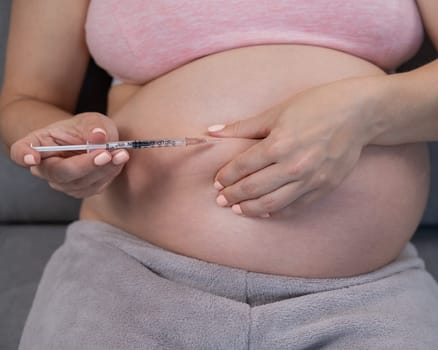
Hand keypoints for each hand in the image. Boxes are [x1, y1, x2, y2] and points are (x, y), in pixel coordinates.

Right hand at [10, 112, 129, 197]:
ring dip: (105, 169)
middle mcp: (45, 168)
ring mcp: (62, 183)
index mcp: (36, 145)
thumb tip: (98, 135)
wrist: (93, 140)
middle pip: (60, 173)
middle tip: (106, 153)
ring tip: (121, 153)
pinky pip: (96, 186)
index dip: (24, 156)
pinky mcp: (81, 190)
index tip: (33, 158)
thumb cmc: (85, 128)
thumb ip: (94, 126)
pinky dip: (110, 173)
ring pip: (81, 183)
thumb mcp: (91, 120)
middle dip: (86, 165)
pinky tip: (119, 159)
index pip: (21, 152)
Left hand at [208, 79, 373, 216]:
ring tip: (237, 209)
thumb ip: (243, 126)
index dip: (225, 177)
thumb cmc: (316, 106)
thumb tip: (212, 132)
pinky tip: (264, 211)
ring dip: (250, 209)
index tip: (217, 182)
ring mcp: (311, 180)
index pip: (242, 167)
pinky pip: (295, 207)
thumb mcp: (276, 111)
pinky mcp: (324, 188)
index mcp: (279, 143)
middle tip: (221, 200)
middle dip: (232, 196)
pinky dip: (276, 212)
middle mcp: (293, 165)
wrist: (360, 113)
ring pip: (272, 204)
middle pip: (253, 188)